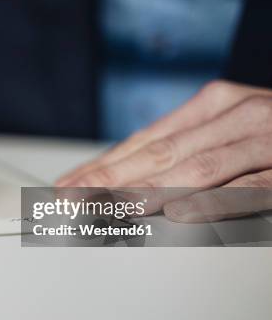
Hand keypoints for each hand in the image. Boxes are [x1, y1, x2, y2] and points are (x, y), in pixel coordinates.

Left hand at [56, 80, 271, 221]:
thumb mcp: (226, 127)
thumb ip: (185, 146)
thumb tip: (128, 174)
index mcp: (213, 104)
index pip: (144, 140)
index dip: (103, 165)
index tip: (67, 185)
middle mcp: (235, 116)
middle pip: (159, 153)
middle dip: (109, 179)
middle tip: (70, 200)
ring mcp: (265, 141)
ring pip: (197, 169)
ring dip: (148, 191)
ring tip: (109, 208)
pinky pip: (251, 187)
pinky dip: (214, 201)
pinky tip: (180, 214)